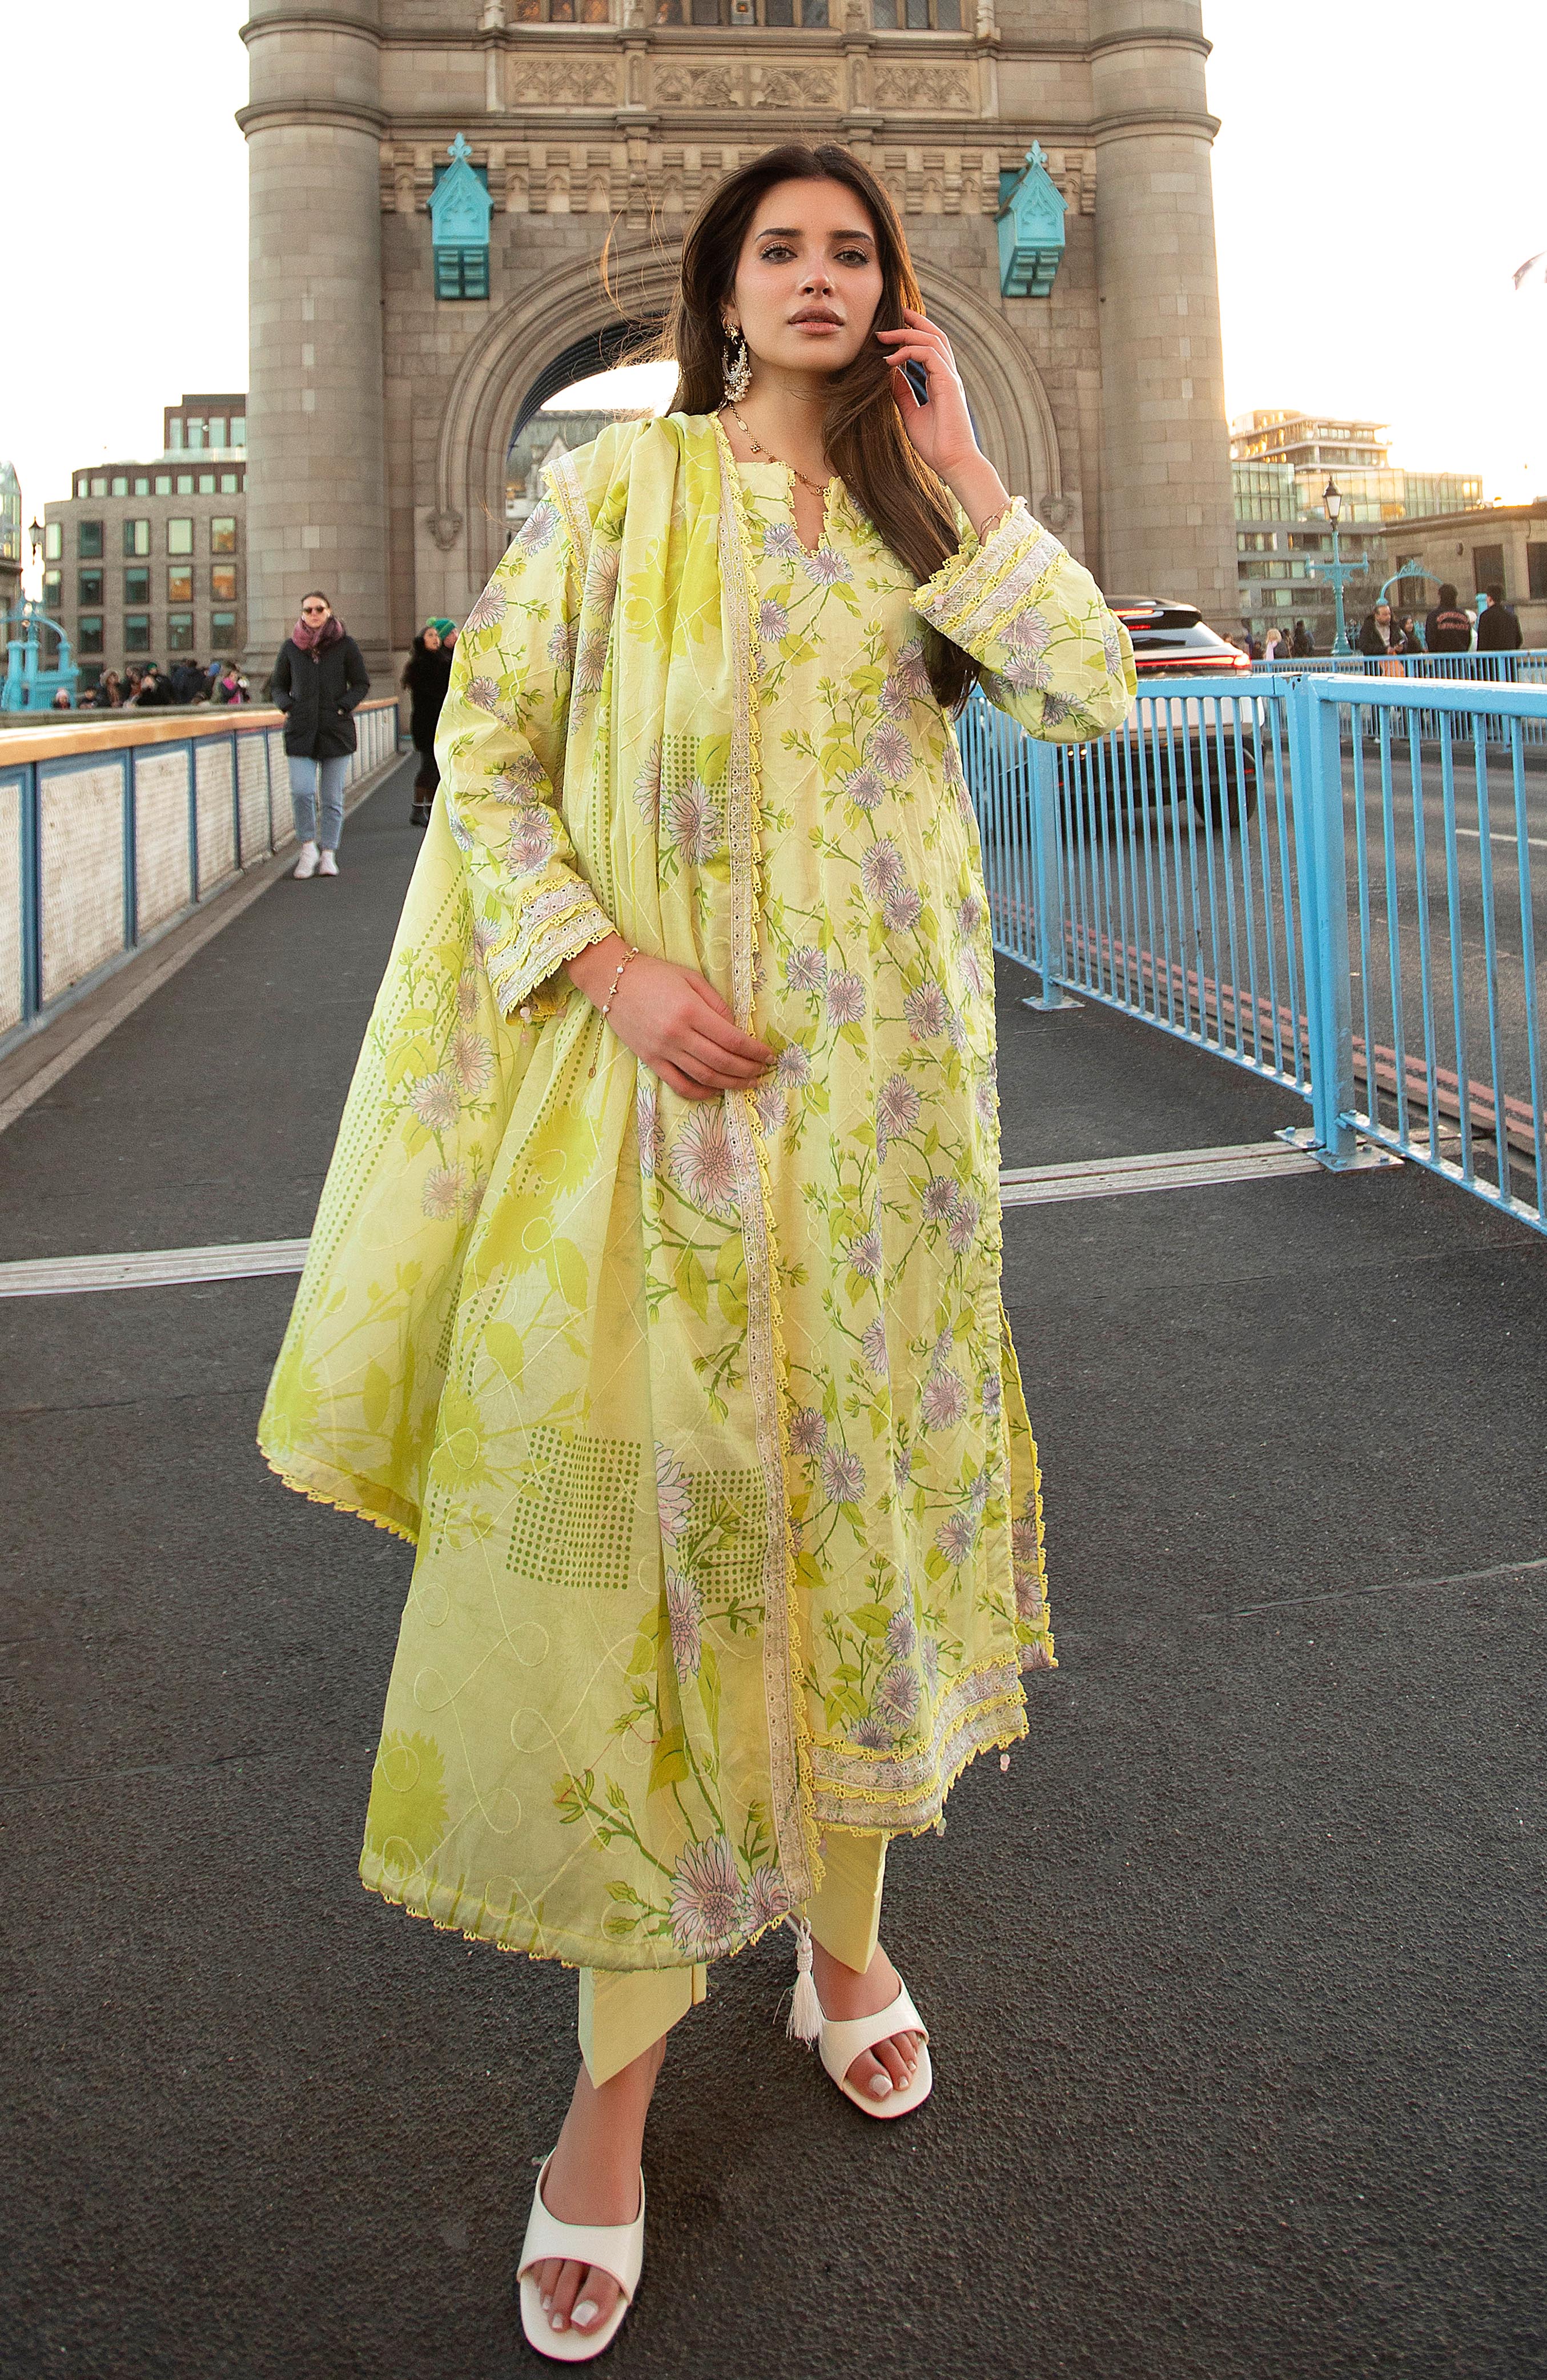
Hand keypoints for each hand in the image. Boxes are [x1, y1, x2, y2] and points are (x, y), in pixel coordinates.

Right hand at [567, 939, 773, 1102]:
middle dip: (747, 1069)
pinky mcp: (650, 1060)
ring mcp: (663, 1050)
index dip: (754, 1051)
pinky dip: (701, 1092)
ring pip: (704, 1076)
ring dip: (730, 1083)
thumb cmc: (654, 974)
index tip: (768, 1055)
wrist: (612, 980)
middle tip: (762, 1071)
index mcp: (691, 1010)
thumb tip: (737, 1028)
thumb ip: (717, 1004)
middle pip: (722, 1061)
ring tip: (748, 1083)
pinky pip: (679, 1084)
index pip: (732, 1039)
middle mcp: (678, 1034)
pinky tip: (716, 1090)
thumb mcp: (691, 978)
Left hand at [877, 308, 980, 480]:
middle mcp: (948, 375)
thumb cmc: (935, 445)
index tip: (892, 329)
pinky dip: (908, 352)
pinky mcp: (949, 383)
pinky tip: (890, 360)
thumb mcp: (911, 414)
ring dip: (906, 333)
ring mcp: (950, 378)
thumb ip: (902, 393)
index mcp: (942, 381)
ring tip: (883, 335)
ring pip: (932, 340)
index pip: (930, 347)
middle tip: (891, 313)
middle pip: (935, 335)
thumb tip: (889, 374)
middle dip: (914, 321)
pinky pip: (929, 354)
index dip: (914, 333)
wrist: (953, 463)